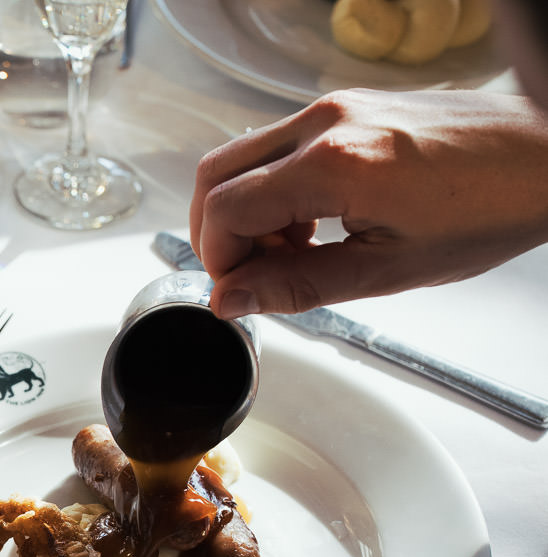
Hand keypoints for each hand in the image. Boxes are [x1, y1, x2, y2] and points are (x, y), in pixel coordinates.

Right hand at [189, 89, 547, 318]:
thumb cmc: (492, 208)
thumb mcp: (388, 269)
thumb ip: (298, 286)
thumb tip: (233, 299)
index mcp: (333, 164)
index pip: (226, 211)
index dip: (219, 262)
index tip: (238, 293)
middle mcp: (327, 122)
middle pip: (216, 174)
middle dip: (218, 234)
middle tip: (251, 275)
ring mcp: (337, 106)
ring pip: (244, 157)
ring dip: (246, 211)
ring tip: (291, 252)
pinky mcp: (350, 105)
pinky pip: (280, 145)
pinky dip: (275, 188)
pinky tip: (313, 222)